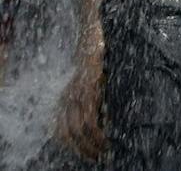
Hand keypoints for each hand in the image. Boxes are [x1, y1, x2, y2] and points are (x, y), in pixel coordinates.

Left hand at [57, 36, 104, 159]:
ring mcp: (75, 95)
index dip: (72, 145)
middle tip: (96, 157)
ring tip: (103, 151)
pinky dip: (97, 134)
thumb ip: (90, 96)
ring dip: (90, 145)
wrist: (93, 36)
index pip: (60, 130)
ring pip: (77, 131)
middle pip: (67, 134)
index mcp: (64, 97)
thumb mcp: (89, 80)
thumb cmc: (95, 57)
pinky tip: (106, 138)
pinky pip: (88, 121)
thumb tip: (103, 117)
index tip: (86, 152)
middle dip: (82, 149)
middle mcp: (65, 98)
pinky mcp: (87, 91)